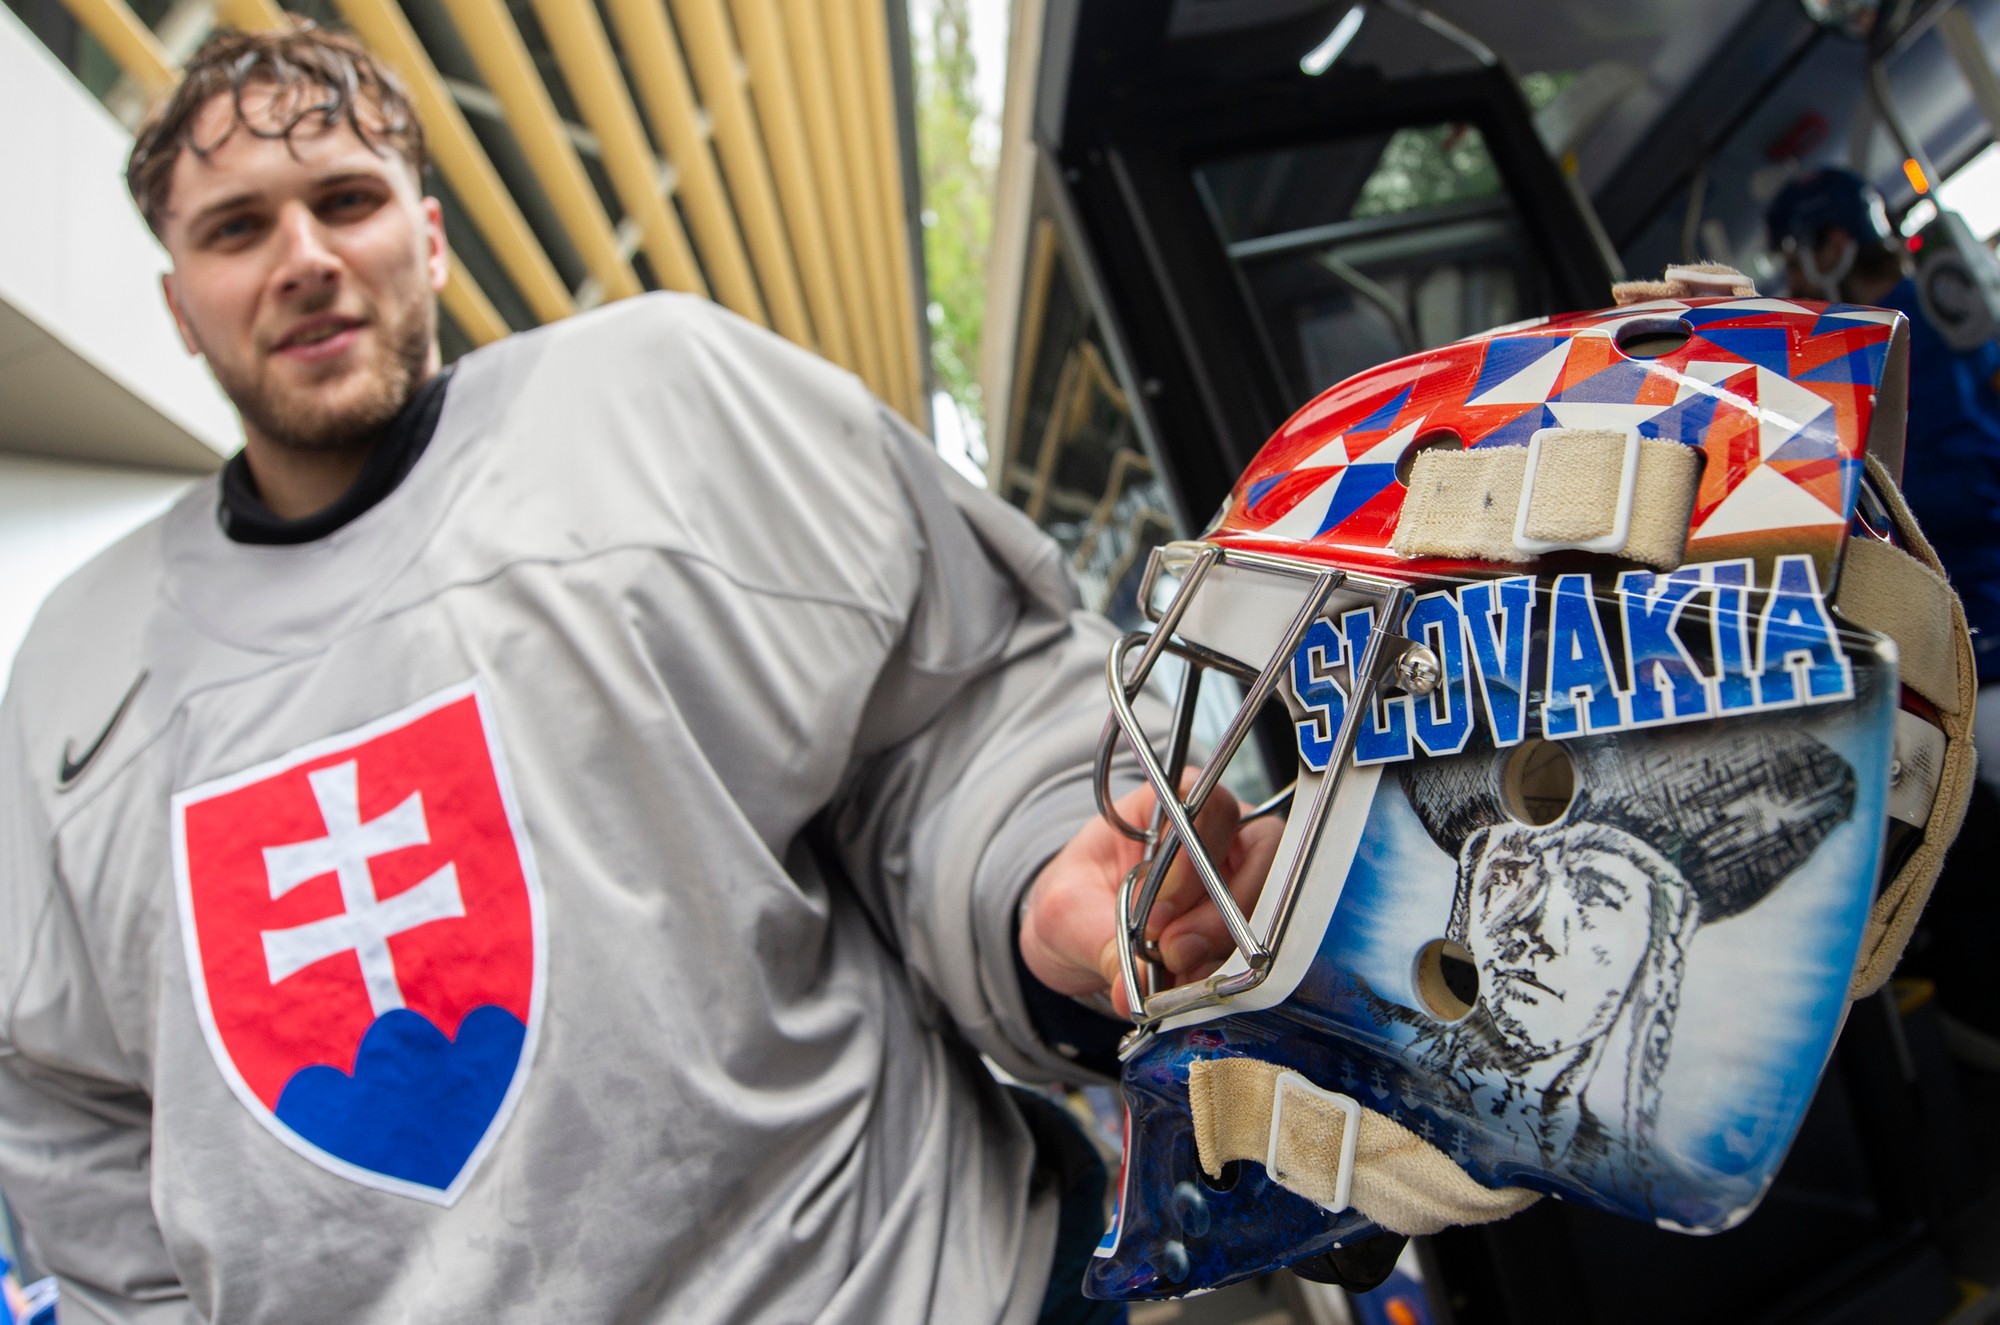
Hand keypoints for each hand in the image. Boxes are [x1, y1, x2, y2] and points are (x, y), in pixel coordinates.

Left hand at [1019, 778, 1284, 1019]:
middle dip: (1223, 913)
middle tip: (1175, 955)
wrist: (1075, 934)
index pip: (1212, 807)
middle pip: (1260, 856)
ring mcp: (1239, 877)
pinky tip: (1188, 989)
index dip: (1195, 860)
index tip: (1159, 915)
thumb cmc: (1071, 900)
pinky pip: (1259, 944)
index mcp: (1170, 801)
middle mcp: (1218, 832)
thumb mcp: (1067, 913)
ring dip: (1225, 948)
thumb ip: (1102, 943)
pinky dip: (1227, 972)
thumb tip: (1134, 988)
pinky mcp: (1245, 924)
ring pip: (1268, 903)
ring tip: (1176, 977)